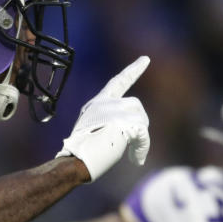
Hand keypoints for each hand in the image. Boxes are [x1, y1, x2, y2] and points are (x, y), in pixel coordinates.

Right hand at [56, 56, 149, 180]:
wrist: (76, 162)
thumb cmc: (84, 154)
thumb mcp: (96, 131)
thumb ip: (112, 123)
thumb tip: (135, 130)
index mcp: (97, 104)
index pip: (118, 82)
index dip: (133, 71)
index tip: (146, 59)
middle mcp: (104, 103)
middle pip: (135, 106)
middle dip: (138, 124)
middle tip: (129, 141)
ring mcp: (112, 111)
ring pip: (141, 119)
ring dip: (139, 137)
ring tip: (125, 151)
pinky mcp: (120, 122)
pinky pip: (143, 134)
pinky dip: (142, 148)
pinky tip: (136, 159)